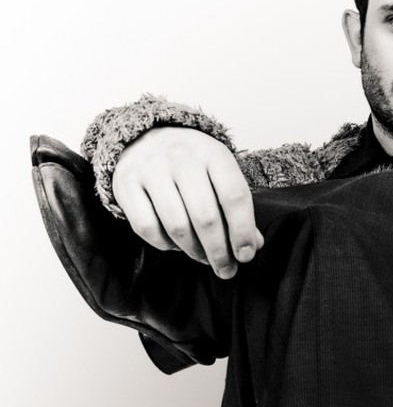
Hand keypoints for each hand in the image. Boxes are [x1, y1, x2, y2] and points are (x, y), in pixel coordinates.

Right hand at [111, 126, 262, 277]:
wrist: (147, 137)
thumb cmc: (193, 164)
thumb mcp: (221, 175)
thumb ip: (237, 209)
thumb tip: (253, 245)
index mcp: (213, 153)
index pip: (234, 197)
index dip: (242, 231)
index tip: (245, 256)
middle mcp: (181, 157)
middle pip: (205, 217)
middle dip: (218, 252)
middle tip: (226, 269)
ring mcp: (150, 169)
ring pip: (176, 226)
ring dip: (193, 251)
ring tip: (202, 257)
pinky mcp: (126, 184)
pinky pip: (147, 227)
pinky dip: (164, 244)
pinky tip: (175, 244)